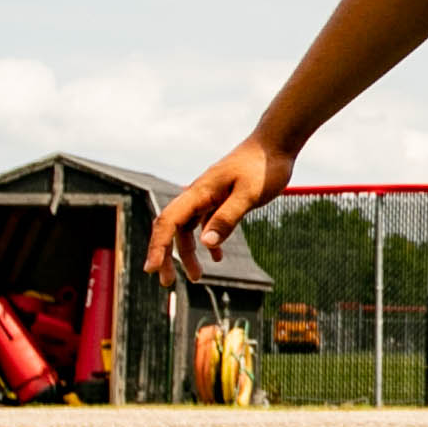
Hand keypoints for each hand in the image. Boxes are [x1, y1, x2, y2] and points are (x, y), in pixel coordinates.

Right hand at [149, 136, 293, 278]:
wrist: (276, 143)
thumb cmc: (263, 167)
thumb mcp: (249, 195)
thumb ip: (228, 218)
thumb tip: (206, 244)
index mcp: (199, 193)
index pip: (168, 221)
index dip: (157, 247)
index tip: (151, 270)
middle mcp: (198, 195)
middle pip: (172, 228)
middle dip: (166, 255)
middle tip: (167, 283)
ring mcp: (209, 196)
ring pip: (188, 228)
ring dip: (187, 253)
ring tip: (196, 277)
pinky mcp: (221, 198)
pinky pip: (206, 223)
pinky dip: (208, 241)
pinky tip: (218, 257)